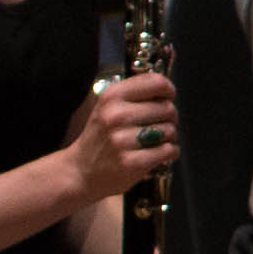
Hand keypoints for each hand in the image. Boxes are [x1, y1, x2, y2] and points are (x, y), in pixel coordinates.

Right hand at [60, 69, 177, 206]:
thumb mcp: (108, 107)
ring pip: (171, 130)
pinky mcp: (133, 162)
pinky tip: (158, 154)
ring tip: (154, 141)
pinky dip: (170, 153)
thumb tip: (168, 90)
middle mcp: (116, 115)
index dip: (168, 90)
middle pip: (168, 108)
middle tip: (158, 126)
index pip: (156, 82)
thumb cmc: (101, 137)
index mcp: (111, 96)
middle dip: (169, 118)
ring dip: (169, 137)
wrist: (81, 171)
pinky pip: (169, 150)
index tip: (168, 97)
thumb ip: (135, 94)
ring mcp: (123, 140)